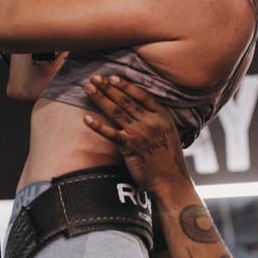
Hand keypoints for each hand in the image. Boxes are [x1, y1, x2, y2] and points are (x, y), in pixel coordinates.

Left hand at [82, 75, 191, 194]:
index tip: (113, 77)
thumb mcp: (169, 132)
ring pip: (116, 112)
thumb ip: (156, 119)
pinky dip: (98, 126)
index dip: (126, 85)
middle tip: (95, 77)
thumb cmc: (169, 157)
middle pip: (125, 101)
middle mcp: (150, 122)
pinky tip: (87, 118)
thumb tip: (139, 107)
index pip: (142, 95)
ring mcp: (140, 134)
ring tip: (89, 88)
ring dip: (101, 99)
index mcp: (162, 116)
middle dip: (108, 87)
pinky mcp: (130, 147)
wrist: (170, 180)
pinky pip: (111, 133)